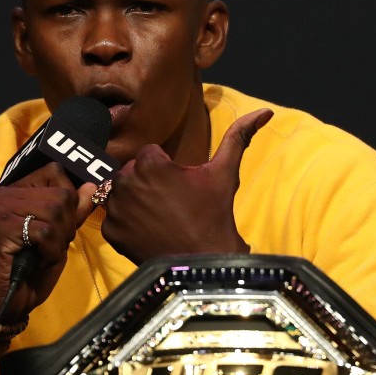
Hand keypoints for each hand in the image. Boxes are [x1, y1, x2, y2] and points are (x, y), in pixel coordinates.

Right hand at [0, 162, 96, 324]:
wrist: (0, 304)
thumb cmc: (28, 272)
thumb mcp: (57, 238)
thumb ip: (72, 212)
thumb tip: (92, 187)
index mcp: (15, 191)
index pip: (56, 173)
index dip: (68, 202)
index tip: (56, 229)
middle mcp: (3, 193)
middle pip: (61, 194)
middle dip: (66, 226)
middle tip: (48, 248)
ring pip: (56, 211)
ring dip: (58, 241)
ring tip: (41, 255)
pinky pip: (45, 231)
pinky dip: (50, 252)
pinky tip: (36, 262)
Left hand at [100, 108, 272, 263]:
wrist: (202, 263)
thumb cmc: (214, 215)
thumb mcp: (225, 173)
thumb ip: (238, 137)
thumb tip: (265, 111)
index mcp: (149, 162)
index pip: (151, 154)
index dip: (167, 169)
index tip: (180, 186)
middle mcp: (125, 181)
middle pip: (133, 171)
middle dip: (148, 182)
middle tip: (171, 203)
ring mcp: (115, 208)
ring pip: (122, 192)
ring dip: (136, 199)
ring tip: (159, 216)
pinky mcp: (110, 231)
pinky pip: (114, 217)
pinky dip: (127, 222)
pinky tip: (148, 230)